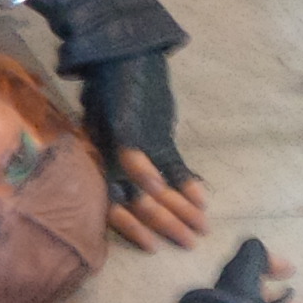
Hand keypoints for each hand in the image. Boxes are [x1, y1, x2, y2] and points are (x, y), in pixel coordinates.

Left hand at [81, 52, 204, 250]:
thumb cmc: (105, 91)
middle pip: (140, 201)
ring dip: (182, 209)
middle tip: (192, 243)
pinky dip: (185, 180)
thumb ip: (111, 151)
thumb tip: (128, 177)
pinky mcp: (153, 129)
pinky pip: (171, 161)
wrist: (119, 54)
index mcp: (99, 160)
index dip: (132, 228)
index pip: (113, 204)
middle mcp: (113, 158)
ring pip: (157, 187)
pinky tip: (201, 198)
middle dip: (167, 223)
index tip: (153, 248)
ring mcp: (136, 145)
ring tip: (202, 227)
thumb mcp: (100, 125)